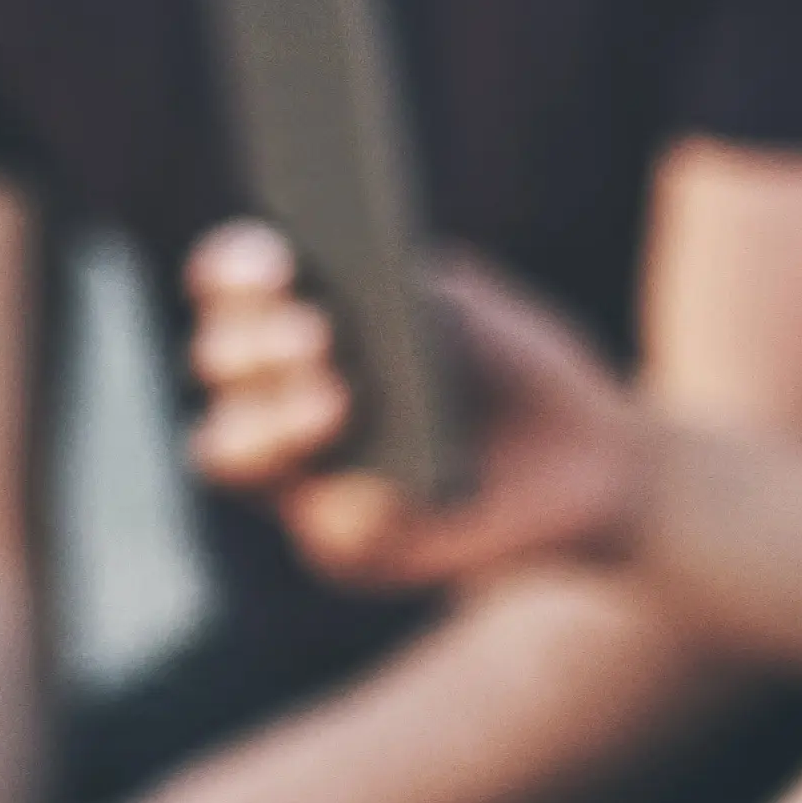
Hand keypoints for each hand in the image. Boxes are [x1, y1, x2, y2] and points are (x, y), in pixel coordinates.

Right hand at [182, 227, 650, 591]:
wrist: (583, 457)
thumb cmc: (511, 364)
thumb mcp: (473, 314)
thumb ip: (413, 300)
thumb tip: (369, 300)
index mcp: (292, 313)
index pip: (231, 281)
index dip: (236, 268)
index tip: (275, 259)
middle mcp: (274, 392)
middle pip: (218, 363)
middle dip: (254, 345)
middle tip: (311, 333)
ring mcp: (297, 470)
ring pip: (229, 451)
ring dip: (272, 425)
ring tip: (335, 404)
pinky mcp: (345, 544)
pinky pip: (327, 530)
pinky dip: (354, 508)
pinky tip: (385, 493)